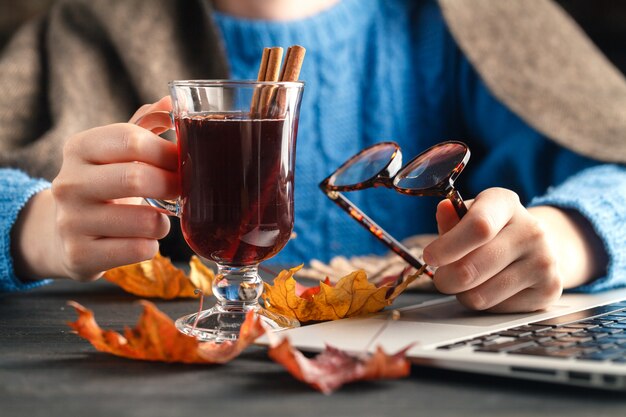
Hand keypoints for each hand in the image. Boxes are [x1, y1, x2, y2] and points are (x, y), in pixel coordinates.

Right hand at [13, 97, 178, 281]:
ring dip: (164, 222)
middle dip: (172, 185)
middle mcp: (69, 182)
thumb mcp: (115, 152)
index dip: (166, 152)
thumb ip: (144, 126)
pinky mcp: (80, 255)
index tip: (181, 161)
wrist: (64, 233)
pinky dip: (152, 246)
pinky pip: (138, 250)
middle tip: (182, 191)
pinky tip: (144, 240)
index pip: (131, 140)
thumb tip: (170, 102)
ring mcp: (72, 221)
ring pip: (144, 221)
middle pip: (137, 178)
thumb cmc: (103, 185)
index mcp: (79, 148)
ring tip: (160, 219)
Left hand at [423, 188, 562, 312]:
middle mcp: (531, 230)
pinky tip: (493, 289)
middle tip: (443, 277)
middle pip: (471, 268)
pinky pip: (498, 310)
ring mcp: (544, 261)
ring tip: (469, 282)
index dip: (448, 246)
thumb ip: (452, 218)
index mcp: (505, 203)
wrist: (537, 247)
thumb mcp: (470, 216)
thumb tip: (443, 210)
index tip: (430, 257)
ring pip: (480, 295)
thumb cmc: (492, 231)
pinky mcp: (549, 290)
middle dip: (446, 279)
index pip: (478, 226)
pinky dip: (486, 304)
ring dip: (464, 294)